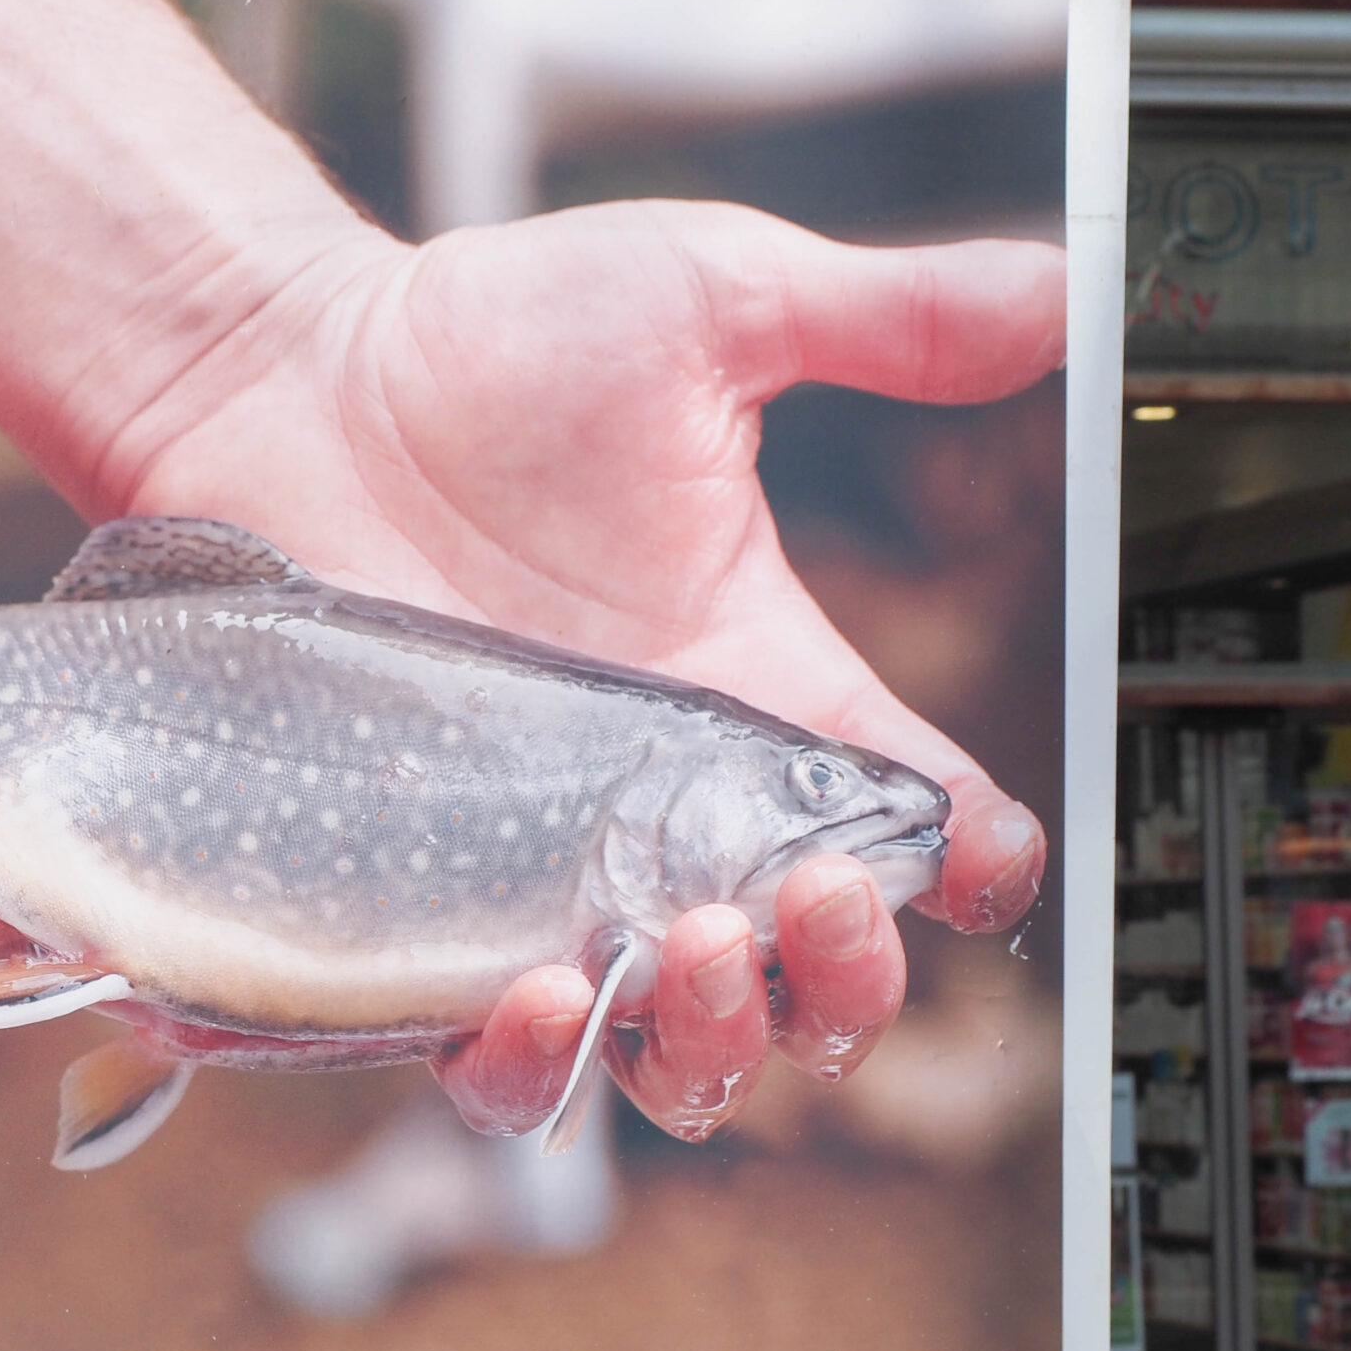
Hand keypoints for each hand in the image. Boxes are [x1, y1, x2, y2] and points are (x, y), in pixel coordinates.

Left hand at [95, 200, 1057, 1136]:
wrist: (285, 380)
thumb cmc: (485, 345)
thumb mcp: (711, 303)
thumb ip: (888, 317)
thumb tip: (1065, 286)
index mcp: (760, 691)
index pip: (908, 820)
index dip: (970, 859)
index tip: (984, 855)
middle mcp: (661, 806)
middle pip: (802, 973)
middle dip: (848, 979)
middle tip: (824, 899)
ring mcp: (538, 865)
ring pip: (661, 1046)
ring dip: (711, 1039)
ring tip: (695, 948)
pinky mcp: (416, 898)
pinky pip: (481, 1051)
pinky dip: (525, 1063)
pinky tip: (541, 994)